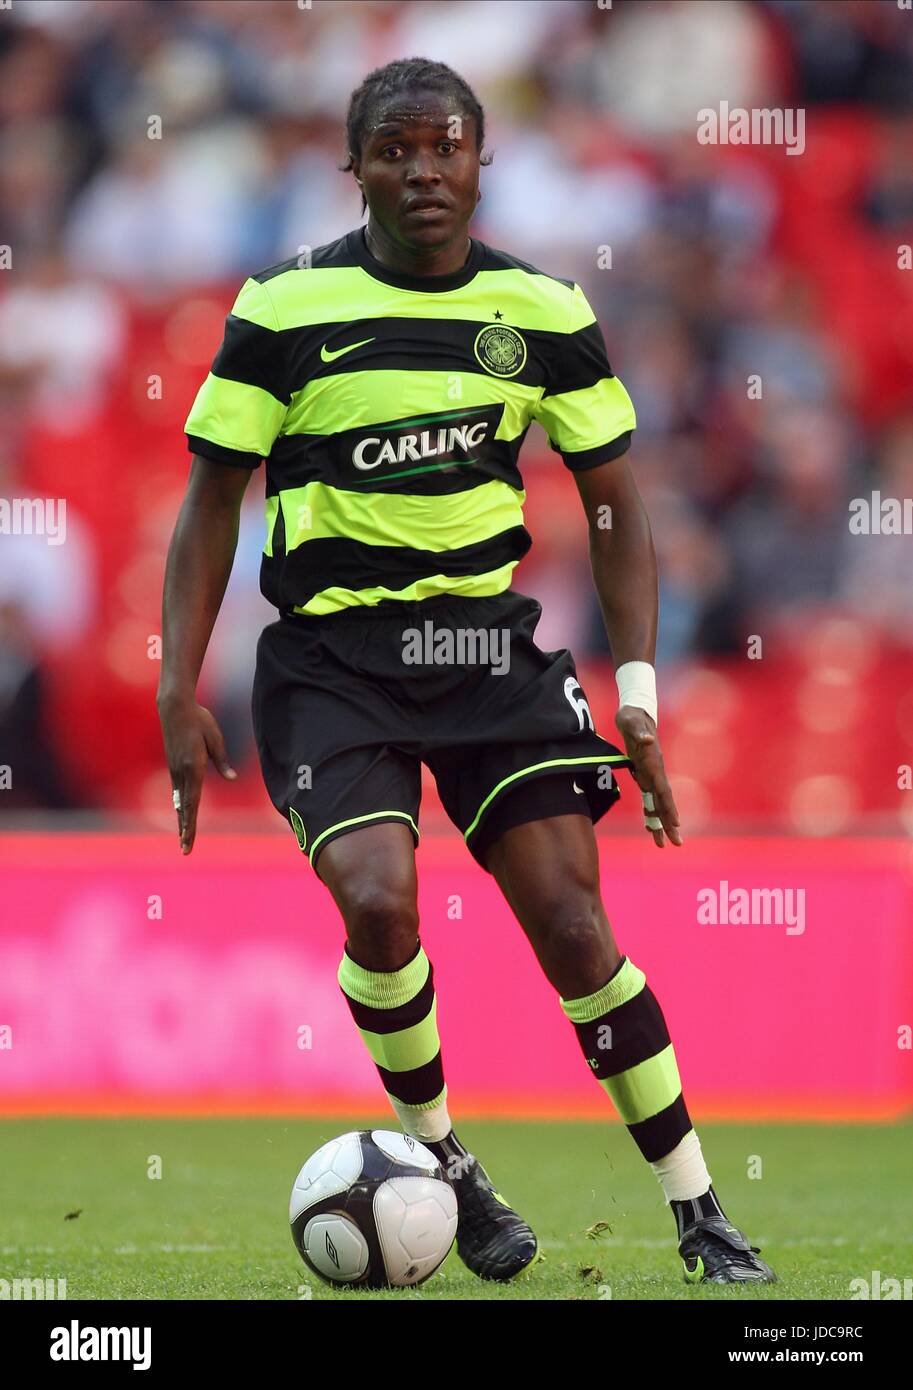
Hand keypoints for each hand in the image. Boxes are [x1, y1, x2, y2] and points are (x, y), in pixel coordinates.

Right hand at [157, 696, 236, 853]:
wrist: (175, 707)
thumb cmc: (199, 720)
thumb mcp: (215, 739)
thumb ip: (222, 761)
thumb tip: (232, 779)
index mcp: (193, 767)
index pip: (193, 802)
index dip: (191, 823)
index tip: (188, 839)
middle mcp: (182, 772)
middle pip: (184, 808)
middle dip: (185, 830)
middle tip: (185, 850)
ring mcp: (175, 769)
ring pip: (179, 801)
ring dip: (182, 820)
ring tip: (183, 838)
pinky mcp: (174, 765)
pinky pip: (177, 790)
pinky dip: (179, 805)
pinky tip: (181, 814)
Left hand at [614, 704, 681, 848]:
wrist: (634, 713)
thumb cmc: (632, 717)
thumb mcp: (632, 723)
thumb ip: (640, 733)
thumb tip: (648, 740)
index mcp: (654, 764)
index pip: (662, 789)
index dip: (668, 806)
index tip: (675, 822)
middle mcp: (655, 772)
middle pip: (664, 802)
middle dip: (670, 823)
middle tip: (677, 843)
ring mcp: (650, 775)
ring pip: (657, 804)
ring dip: (660, 824)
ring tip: (663, 844)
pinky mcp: (643, 775)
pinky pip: (648, 799)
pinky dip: (650, 814)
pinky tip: (650, 828)